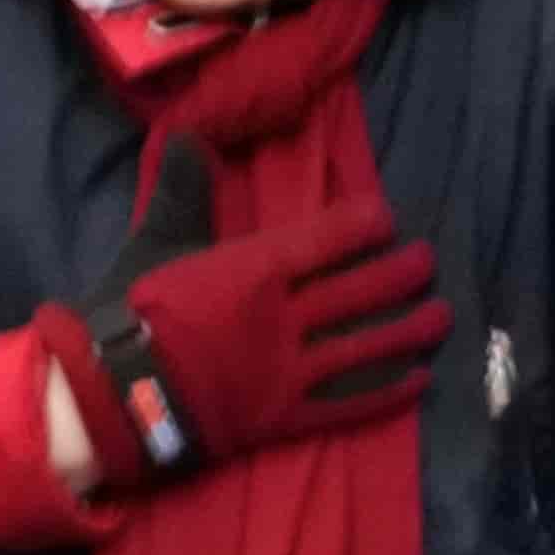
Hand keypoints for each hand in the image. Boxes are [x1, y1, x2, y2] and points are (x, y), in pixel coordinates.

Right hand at [54, 178, 448, 478]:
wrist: (113, 399)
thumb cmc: (129, 316)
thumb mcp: (155, 243)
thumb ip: (184, 190)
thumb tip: (192, 136)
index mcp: (255, 270)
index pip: (326, 240)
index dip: (362, 227)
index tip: (386, 218)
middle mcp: (284, 317)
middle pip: (358, 292)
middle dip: (399, 274)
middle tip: (429, 262)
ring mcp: (289, 370)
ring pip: (365, 346)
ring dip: (408, 331)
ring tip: (441, 318)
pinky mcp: (285, 418)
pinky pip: (349, 405)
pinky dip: (387, 393)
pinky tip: (417, 380)